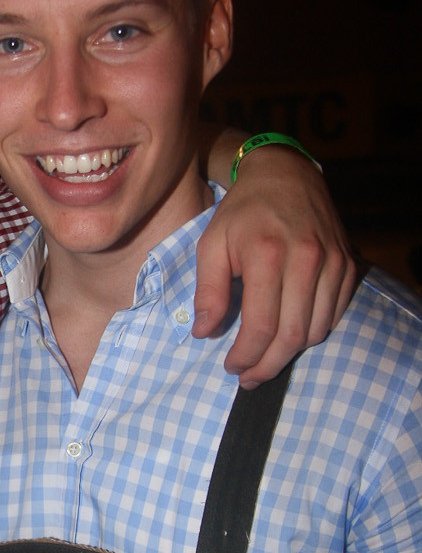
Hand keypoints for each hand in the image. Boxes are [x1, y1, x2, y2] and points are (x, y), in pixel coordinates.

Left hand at [194, 144, 357, 386]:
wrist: (286, 175)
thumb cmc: (242, 212)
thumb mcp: (211, 244)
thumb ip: (207, 291)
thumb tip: (204, 333)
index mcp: (267, 255)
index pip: (261, 325)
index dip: (247, 355)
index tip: (232, 367)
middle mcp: (306, 260)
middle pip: (292, 335)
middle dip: (268, 365)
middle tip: (249, 377)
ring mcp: (333, 263)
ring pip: (316, 330)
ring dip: (290, 353)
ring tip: (266, 360)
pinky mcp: (348, 265)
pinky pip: (334, 314)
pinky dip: (313, 332)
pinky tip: (290, 335)